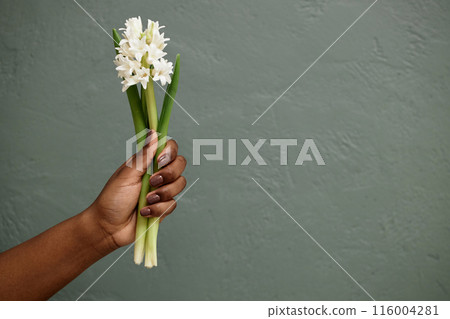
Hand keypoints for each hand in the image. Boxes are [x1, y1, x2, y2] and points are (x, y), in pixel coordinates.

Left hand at [89, 132, 186, 248]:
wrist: (108, 228)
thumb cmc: (112, 198)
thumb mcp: (127, 174)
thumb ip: (144, 155)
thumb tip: (153, 133)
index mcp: (148, 163)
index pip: (170, 148)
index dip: (170, 152)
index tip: (159, 160)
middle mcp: (157, 174)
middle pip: (180, 164)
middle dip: (169, 174)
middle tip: (152, 181)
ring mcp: (162, 191)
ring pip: (180, 184)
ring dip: (162, 193)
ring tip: (146, 200)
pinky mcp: (163, 208)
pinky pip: (172, 204)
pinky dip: (158, 209)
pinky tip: (144, 212)